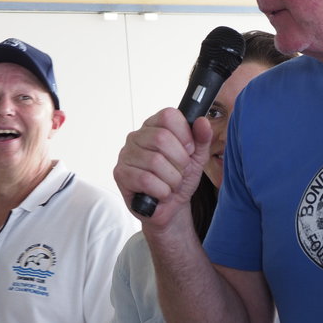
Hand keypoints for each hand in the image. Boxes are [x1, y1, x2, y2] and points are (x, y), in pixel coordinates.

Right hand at [113, 108, 212, 226]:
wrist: (171, 206)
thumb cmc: (180, 178)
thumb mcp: (197, 157)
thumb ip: (202, 138)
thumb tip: (202, 121)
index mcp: (154, 126)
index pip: (168, 116)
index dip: (184, 134)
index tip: (189, 150)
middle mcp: (136, 137)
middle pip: (161, 138)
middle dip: (179, 160)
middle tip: (181, 171)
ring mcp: (125, 154)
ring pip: (155, 161)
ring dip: (172, 179)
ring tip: (172, 184)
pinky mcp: (120, 174)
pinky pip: (145, 180)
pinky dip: (161, 190)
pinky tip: (161, 193)